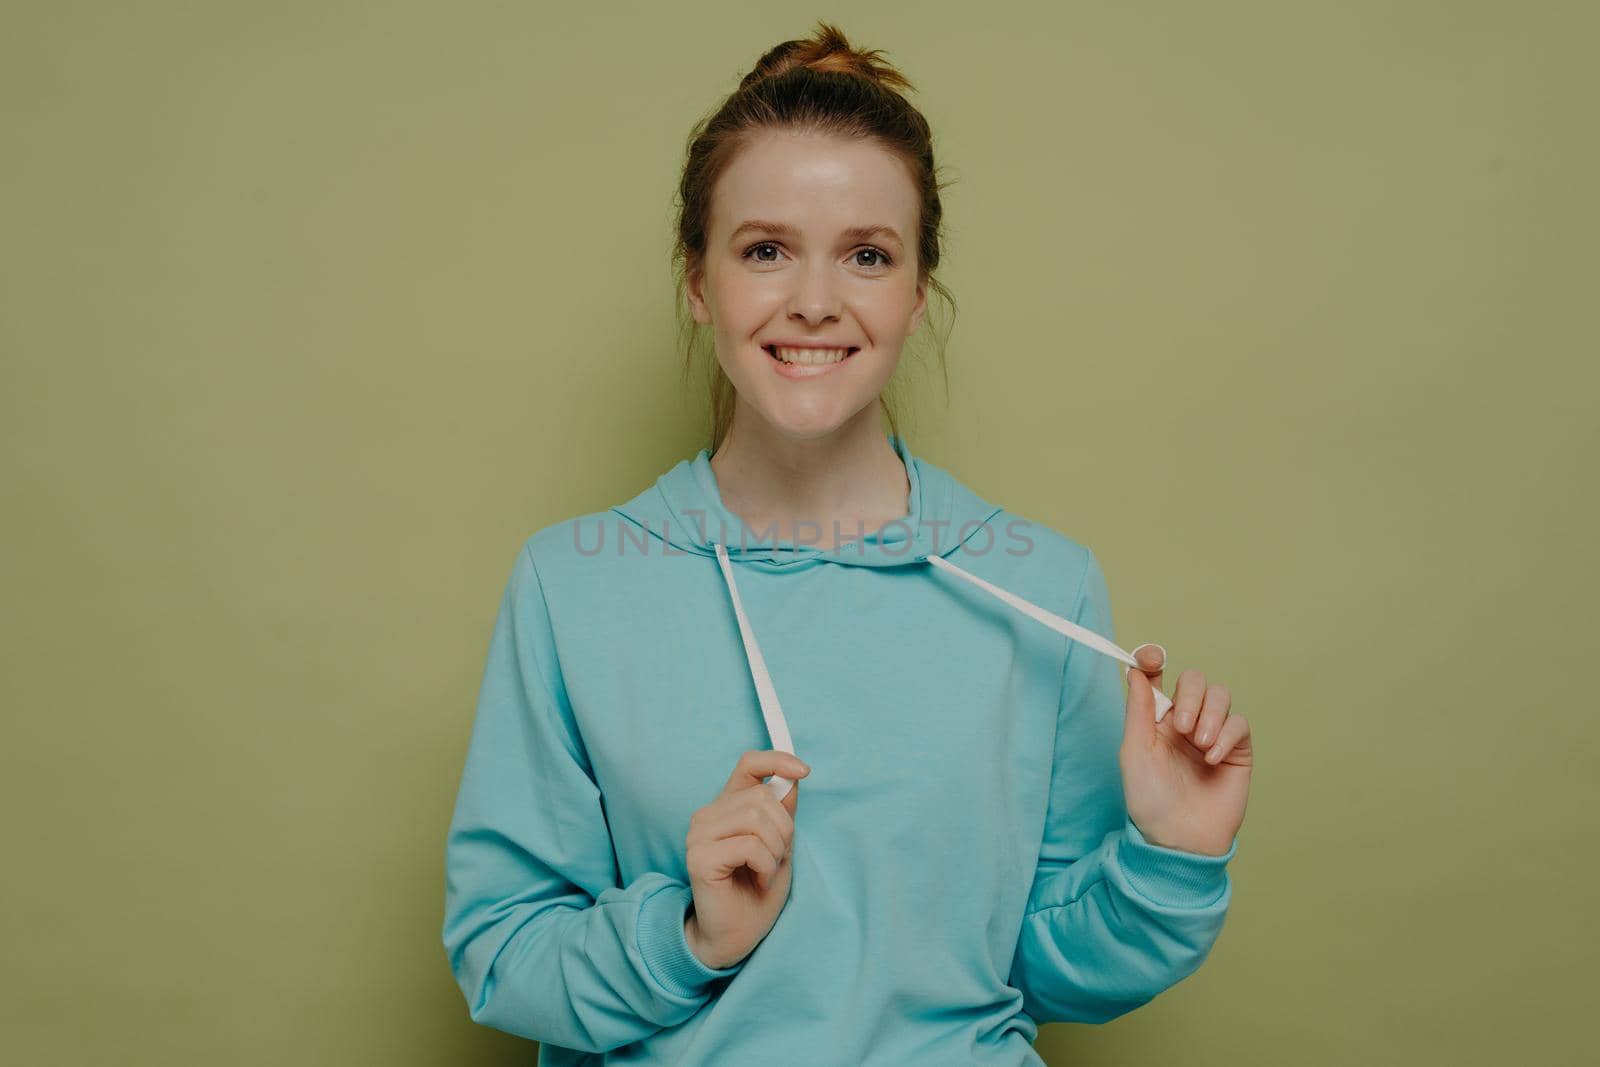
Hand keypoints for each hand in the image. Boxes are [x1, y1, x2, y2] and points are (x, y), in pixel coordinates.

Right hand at [683, 749, 809, 969]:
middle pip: (762, 797)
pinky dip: (766, 866)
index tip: (803, 771)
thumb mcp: (780, 844)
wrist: (736, 935)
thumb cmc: (757, 890)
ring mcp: (699, 835)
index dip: (777, 760)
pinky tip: (758, 881)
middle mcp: (707, 815)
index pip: (748, 763)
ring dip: (775, 850)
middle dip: (784, 830)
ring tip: (766, 871)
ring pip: (757, 818)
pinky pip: (750, 846)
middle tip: (777, 858)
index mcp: (726, 806)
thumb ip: (782, 811)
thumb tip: (794, 777)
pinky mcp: (699, 857)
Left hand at [1119, 644, 1252, 855]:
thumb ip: (1138, 709)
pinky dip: (1226, 736)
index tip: (1152, 659)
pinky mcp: (1237, 750)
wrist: (1179, 837)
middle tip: (1182, 727)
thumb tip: (1136, 670)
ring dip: (1210, 715)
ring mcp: (1212, 734)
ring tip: (1199, 744)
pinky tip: (1211, 759)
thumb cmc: (1150, 799)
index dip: (1153, 658)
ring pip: (1220, 695)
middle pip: (1194, 680)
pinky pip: (1240, 723)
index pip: (1157, 675)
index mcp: (1155, 718)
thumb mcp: (1135, 751)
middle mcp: (1184, 721)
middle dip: (1191, 696)